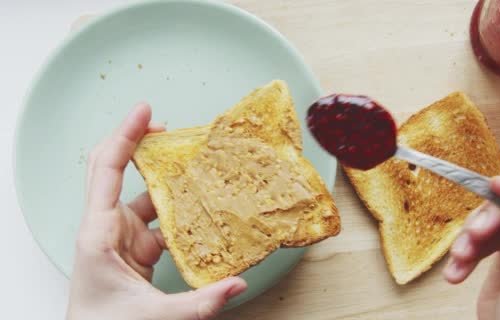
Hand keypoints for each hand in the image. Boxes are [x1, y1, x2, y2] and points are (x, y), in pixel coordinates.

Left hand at [66, 104, 246, 319]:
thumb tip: (237, 283)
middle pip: (115, 168)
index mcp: (99, 234)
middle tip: (168, 128)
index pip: (107, 168)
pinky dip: (176, 209)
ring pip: (141, 193)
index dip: (126, 135)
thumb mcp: (153, 317)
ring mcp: (120, 236)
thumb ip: (198, 302)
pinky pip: (157, 218)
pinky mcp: (134, 248)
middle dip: (139, 143)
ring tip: (194, 164)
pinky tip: (198, 207)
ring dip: (165, 179)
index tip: (145, 111)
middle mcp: (106, 227)